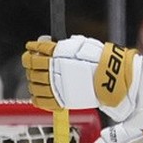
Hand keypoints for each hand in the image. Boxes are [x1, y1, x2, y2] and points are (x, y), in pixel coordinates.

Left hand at [22, 35, 139, 120]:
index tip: (30, 49)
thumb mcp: (80, 45)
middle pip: (32, 68)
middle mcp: (54, 70)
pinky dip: (36, 96)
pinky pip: (40, 100)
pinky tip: (37, 92)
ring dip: (32, 80)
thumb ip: (61, 45)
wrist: (113, 79)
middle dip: (29, 64)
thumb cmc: (101, 61)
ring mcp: (55, 86)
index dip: (31, 50)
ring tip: (35, 77)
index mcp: (58, 54)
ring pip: (34, 84)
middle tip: (30, 63)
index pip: (37, 51)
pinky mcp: (59, 100)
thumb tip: (45, 42)